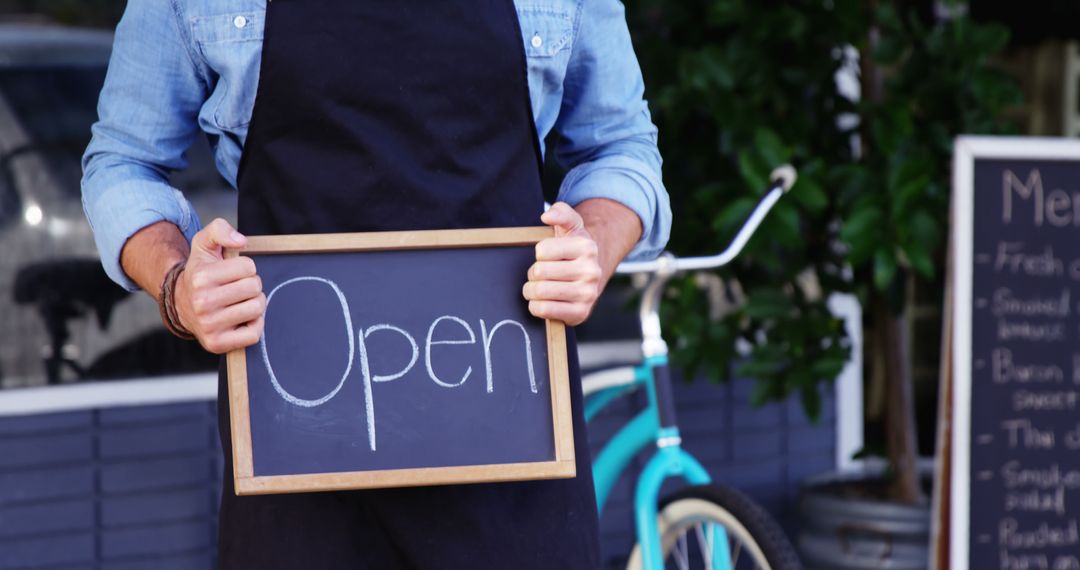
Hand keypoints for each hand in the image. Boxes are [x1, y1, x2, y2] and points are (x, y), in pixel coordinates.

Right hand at [174, 218, 264, 353]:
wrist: (181, 305)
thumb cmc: (200, 273)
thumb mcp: (204, 244)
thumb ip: (219, 229)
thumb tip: (241, 240)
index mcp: (201, 277)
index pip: (249, 267)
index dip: (246, 267)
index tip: (232, 273)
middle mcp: (202, 302)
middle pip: (255, 288)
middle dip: (252, 285)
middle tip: (238, 288)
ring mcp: (209, 325)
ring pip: (257, 309)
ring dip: (254, 304)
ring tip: (239, 302)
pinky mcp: (217, 344)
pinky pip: (254, 334)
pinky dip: (254, 325)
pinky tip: (240, 319)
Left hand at [524, 202, 601, 325]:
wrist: (589, 277)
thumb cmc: (572, 250)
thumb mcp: (570, 226)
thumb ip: (561, 212)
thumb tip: (547, 215)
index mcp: (587, 247)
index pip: (542, 250)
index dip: (539, 254)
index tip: (548, 256)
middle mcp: (591, 271)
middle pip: (539, 272)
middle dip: (533, 273)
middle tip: (541, 274)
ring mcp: (588, 294)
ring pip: (540, 292)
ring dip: (531, 291)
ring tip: (540, 287)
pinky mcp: (581, 313)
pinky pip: (544, 310)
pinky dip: (536, 306)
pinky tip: (544, 301)